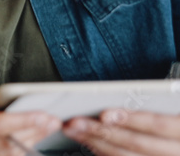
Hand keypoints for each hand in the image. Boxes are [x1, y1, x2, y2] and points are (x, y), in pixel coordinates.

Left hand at [64, 109, 179, 155]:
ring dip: (97, 143)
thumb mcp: (175, 106)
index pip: (159, 125)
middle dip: (103, 132)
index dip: (132, 119)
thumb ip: (157, 102)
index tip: (105, 113)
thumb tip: (126, 96)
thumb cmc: (176, 121)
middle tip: (75, 122)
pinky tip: (91, 143)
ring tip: (75, 131)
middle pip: (137, 143)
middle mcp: (178, 151)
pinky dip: (105, 152)